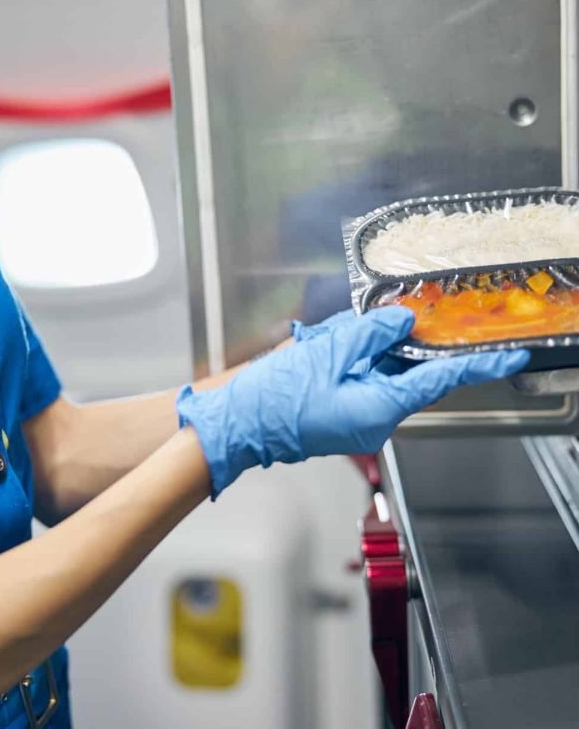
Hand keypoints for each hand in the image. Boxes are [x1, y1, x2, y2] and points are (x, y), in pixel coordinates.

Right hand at [177, 306, 529, 497]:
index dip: (477, 366)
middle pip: (408, 372)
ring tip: (336, 338)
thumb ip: (373, 332)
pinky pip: (362, 380)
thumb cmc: (275, 397)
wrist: (237, 424)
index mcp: (380, 408)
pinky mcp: (343, 413)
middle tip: (393, 321)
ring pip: (381, 373)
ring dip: (367, 348)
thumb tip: (403, 321)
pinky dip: (354, 359)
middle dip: (398, 342)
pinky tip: (329, 346)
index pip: (440, 382)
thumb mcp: (329, 352)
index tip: (509, 357)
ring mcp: (358, 419)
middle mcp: (376, 419)